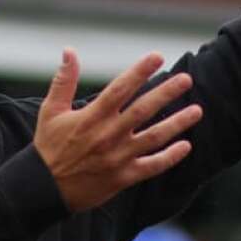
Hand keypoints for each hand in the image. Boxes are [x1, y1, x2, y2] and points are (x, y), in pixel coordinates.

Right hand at [33, 49, 203, 211]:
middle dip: (166, 93)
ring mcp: (118, 157)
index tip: (157, 57)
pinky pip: (151, 167)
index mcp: (92, 117)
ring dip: (177, 123)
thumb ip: (63, 81)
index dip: (139, 71)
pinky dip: (170, 158)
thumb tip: (69, 51)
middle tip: (186, 79)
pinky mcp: (122, 178)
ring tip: (197, 110)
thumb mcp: (51, 111)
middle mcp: (108, 135)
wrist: (44, 189)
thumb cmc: (48, 147)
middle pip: (143, 110)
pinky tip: (186, 146)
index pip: (120, 88)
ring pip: (154, 138)